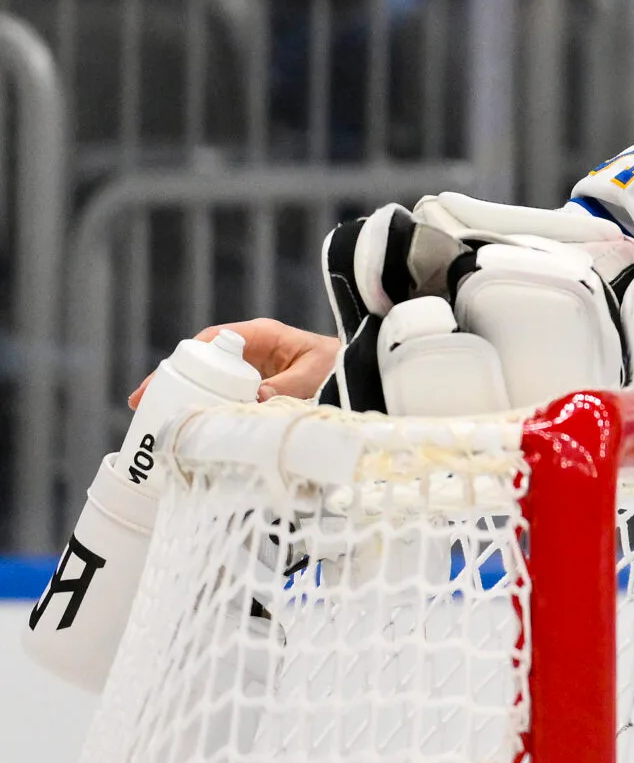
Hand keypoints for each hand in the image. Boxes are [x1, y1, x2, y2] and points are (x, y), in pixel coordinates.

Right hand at [128, 321, 341, 408]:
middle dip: (172, 380)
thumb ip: (290, 385)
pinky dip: (205, 409)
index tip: (163, 379)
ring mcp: (250, 370)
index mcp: (263, 335)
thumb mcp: (318, 372)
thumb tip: (256, 397)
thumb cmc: (341, 365)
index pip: (214, 340)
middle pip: (201, 361)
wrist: (360, 374)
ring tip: (155, 419)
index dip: (185, 358)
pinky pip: (223, 396)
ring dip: (184, 397)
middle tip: (143, 405)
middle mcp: (250, 350)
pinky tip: (189, 427)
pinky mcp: (254, 389)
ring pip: (207, 381)